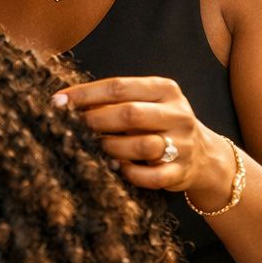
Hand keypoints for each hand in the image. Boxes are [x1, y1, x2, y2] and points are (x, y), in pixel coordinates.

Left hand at [51, 76, 230, 199]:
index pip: (119, 86)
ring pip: (142, 146)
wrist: (202, 155)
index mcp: (165, 89)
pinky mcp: (181, 172)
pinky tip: (117, 169)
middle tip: (75, 128)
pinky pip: (150, 176)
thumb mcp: (145, 102)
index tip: (59, 101)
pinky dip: (129, 174)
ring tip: (98, 149)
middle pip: (130, 113)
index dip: (85, 94)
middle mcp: (178, 114)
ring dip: (112, 148)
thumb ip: (113, 100)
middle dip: (96, 121)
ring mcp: (183, 144)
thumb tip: (64, 102)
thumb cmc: (158, 124)